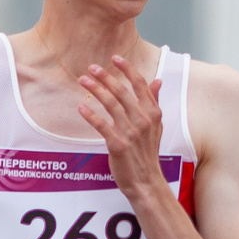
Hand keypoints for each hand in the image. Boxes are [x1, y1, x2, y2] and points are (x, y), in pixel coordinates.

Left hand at [74, 55, 165, 200]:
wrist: (146, 180)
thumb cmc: (148, 153)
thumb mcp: (156, 126)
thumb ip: (154, 102)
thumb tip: (157, 81)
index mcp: (153, 113)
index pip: (140, 84)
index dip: (127, 69)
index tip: (115, 58)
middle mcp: (143, 120)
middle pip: (123, 91)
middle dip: (106, 77)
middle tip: (92, 67)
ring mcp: (131, 133)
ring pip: (111, 105)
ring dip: (96, 90)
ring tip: (83, 80)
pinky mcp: (118, 145)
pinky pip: (102, 126)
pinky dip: (91, 115)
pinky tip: (81, 107)